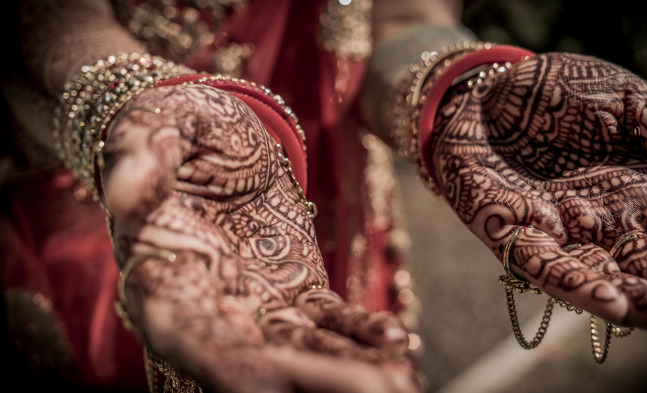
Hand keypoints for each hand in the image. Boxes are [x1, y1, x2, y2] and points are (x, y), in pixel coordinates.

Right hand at [102, 84, 417, 392]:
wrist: (211, 132)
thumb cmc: (171, 126)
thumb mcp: (152, 128)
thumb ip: (140, 156)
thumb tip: (126, 191)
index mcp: (163, 272)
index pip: (184, 330)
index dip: (219, 363)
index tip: (266, 387)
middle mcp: (210, 302)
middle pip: (254, 355)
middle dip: (306, 376)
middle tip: (366, 389)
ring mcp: (258, 299)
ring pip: (300, 344)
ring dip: (344, 365)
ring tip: (396, 378)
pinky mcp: (296, 285)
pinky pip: (329, 317)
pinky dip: (360, 333)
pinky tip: (399, 345)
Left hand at [431, 51, 646, 340]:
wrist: (490, 85)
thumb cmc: (560, 92)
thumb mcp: (629, 104)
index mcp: (642, 196)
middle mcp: (604, 224)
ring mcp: (558, 231)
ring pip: (603, 278)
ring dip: (644, 302)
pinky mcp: (508, 229)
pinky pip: (542, 263)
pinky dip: (575, 284)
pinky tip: (611, 303)